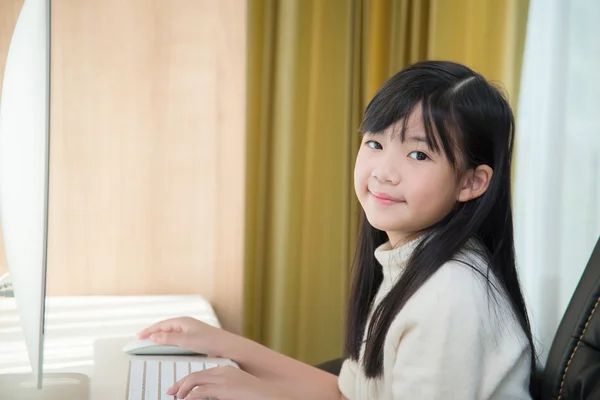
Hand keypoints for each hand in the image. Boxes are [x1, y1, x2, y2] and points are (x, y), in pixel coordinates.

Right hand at [137, 317, 235, 356]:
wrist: (225, 346)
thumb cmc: (209, 340)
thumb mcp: (185, 341)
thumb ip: (168, 339)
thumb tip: (154, 337)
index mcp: (183, 321)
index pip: (161, 324)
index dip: (149, 330)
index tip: (139, 336)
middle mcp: (185, 324)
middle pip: (164, 327)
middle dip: (152, 332)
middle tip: (141, 338)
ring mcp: (189, 330)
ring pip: (170, 332)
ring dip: (159, 336)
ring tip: (150, 340)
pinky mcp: (193, 337)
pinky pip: (175, 337)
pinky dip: (167, 340)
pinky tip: (166, 344)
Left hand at [166, 365, 289, 399]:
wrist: (270, 396)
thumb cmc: (256, 396)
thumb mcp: (235, 391)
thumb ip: (221, 391)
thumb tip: (206, 396)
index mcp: (226, 370)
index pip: (201, 372)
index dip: (186, 380)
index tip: (178, 389)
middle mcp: (223, 371)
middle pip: (194, 375)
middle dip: (179, 384)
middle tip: (170, 392)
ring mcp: (224, 378)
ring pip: (194, 380)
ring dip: (182, 390)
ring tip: (177, 398)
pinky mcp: (224, 388)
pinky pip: (201, 391)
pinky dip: (190, 397)